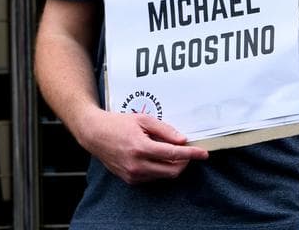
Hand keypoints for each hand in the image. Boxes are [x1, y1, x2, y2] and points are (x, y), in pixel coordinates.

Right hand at [75, 109, 208, 183]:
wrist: (94, 134)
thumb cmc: (118, 124)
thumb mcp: (144, 120)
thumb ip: (165, 130)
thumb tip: (182, 140)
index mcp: (141, 148)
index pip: (174, 155)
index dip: (191, 155)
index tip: (203, 154)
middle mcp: (137, 165)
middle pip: (172, 171)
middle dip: (184, 162)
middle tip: (188, 151)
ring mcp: (132, 175)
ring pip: (163, 176)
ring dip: (173, 166)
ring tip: (171, 151)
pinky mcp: (129, 179)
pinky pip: (153, 177)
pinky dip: (161, 169)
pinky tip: (157, 157)